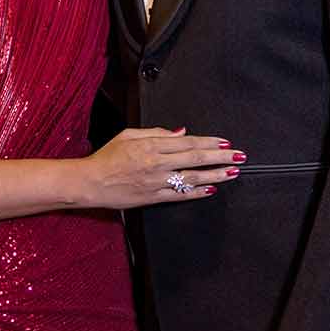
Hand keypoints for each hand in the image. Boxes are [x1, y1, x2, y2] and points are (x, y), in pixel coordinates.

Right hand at [79, 127, 241, 208]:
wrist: (91, 182)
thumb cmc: (107, 157)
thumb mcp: (129, 135)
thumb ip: (156, 132)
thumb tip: (180, 132)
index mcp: (151, 145)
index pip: (188, 142)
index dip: (209, 142)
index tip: (225, 142)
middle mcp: (157, 163)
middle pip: (195, 158)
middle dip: (220, 157)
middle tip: (238, 156)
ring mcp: (157, 182)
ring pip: (192, 177)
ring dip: (215, 175)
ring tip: (232, 173)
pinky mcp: (153, 198)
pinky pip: (180, 195)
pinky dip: (197, 192)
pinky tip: (211, 189)